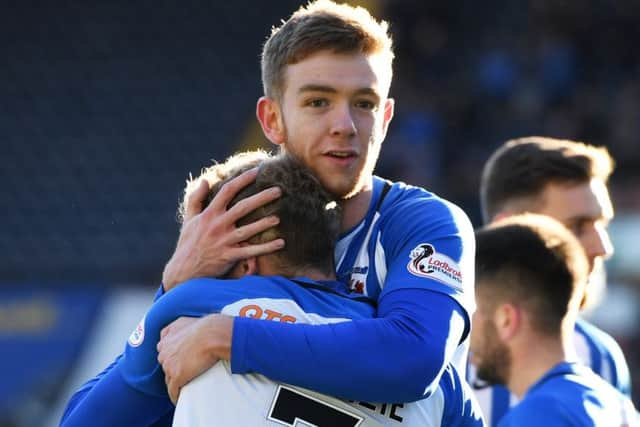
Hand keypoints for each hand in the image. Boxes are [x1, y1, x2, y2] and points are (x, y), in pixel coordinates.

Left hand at [157, 314, 233, 403]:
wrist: (213, 335)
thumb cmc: (206, 326)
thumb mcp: (185, 321)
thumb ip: (176, 327)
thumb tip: (179, 333)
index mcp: (166, 338)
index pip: (164, 351)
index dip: (172, 357)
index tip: (179, 360)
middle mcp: (164, 351)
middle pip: (165, 365)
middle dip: (173, 369)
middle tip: (185, 372)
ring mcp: (169, 365)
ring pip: (168, 378)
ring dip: (175, 382)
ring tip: (184, 385)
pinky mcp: (177, 376)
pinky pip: (173, 390)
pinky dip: (175, 395)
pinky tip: (179, 398)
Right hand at [162, 167, 283, 289]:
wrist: (183, 271)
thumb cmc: (188, 244)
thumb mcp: (189, 220)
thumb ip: (196, 199)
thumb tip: (205, 180)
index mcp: (209, 214)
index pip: (227, 191)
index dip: (242, 180)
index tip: (257, 171)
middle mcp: (217, 225)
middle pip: (243, 207)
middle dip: (262, 197)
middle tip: (278, 190)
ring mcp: (223, 241)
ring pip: (248, 230)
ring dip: (264, 223)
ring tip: (279, 218)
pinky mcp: (229, 256)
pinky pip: (251, 251)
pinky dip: (266, 248)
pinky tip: (280, 243)